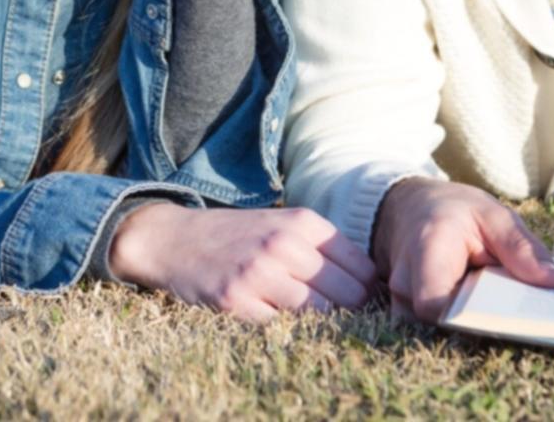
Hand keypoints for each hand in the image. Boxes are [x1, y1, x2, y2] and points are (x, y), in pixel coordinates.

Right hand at [107, 203, 374, 323]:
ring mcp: (259, 274)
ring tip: (315, 321)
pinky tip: (282, 322)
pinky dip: (289, 330)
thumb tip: (375, 283)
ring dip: (323, 322)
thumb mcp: (285, 224)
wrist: (179, 239)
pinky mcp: (237, 302)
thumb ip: (324, 247)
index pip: (363, 267)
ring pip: (320, 312)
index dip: (368, 289)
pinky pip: (283, 328)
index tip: (363, 300)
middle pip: (349, 293)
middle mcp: (284, 244)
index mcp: (304, 222)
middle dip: (351, 310)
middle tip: (343, 317)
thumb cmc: (242, 235)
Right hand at [374, 178, 553, 323]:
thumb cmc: (452, 210)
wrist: (409, 207)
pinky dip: (458, 323)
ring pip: (435, 330)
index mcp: (428, 250)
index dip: (469, 320)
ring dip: (468, 324)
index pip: (435, 304)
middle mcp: (406, 280)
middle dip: (478, 325)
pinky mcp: (407, 312)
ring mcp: (401, 299)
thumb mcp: (491, 214)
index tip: (507, 317)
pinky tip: (480, 310)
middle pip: (439, 324)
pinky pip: (433, 328)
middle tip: (516, 316)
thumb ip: (521, 246)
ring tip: (497, 307)